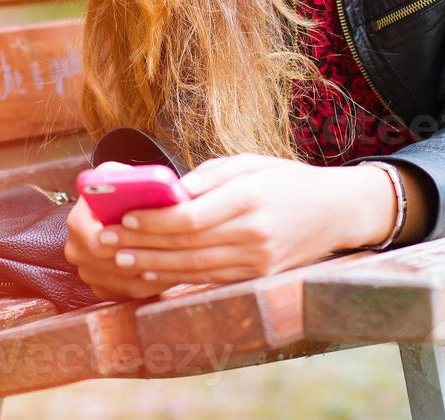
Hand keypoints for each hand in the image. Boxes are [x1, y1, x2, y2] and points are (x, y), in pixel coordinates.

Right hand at [64, 163, 176, 301]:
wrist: (118, 210)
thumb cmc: (123, 191)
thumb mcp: (121, 175)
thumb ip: (126, 178)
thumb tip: (147, 186)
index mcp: (77, 221)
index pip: (97, 239)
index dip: (126, 240)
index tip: (154, 236)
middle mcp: (76, 249)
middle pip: (113, 264)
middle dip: (144, 257)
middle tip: (175, 254)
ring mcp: (88, 272)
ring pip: (125, 282)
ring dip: (153, 273)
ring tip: (180, 262)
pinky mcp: (102, 288)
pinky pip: (129, 293)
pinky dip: (152, 284)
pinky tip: (171, 271)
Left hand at [78, 153, 397, 286]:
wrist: (338, 212)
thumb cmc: (287, 181)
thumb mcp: (252, 163)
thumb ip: (210, 176)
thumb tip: (169, 191)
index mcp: (250, 198)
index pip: (191, 216)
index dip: (153, 219)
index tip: (123, 215)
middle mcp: (254, 234)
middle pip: (186, 245)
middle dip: (141, 243)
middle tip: (106, 239)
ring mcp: (258, 261)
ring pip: (194, 268)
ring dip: (153, 265)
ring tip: (120, 258)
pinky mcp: (259, 278)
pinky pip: (210, 281)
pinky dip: (178, 279)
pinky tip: (153, 274)